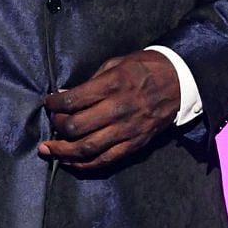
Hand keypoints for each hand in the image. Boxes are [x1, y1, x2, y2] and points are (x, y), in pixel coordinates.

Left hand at [40, 52, 182, 170]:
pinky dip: (84, 164)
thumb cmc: (143, 68)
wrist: (179, 82)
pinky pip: (106, 160)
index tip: (49, 103)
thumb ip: (91, 81)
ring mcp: (127, 130)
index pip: (73, 100)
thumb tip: (65, 96)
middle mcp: (118, 110)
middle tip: (52, 122)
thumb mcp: (115, 63)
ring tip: (48, 149)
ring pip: (88, 148)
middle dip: (57, 126)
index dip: (54, 104)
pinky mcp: (135, 145)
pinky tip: (70, 162)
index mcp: (112, 85)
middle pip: (77, 126)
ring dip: (63, 151)